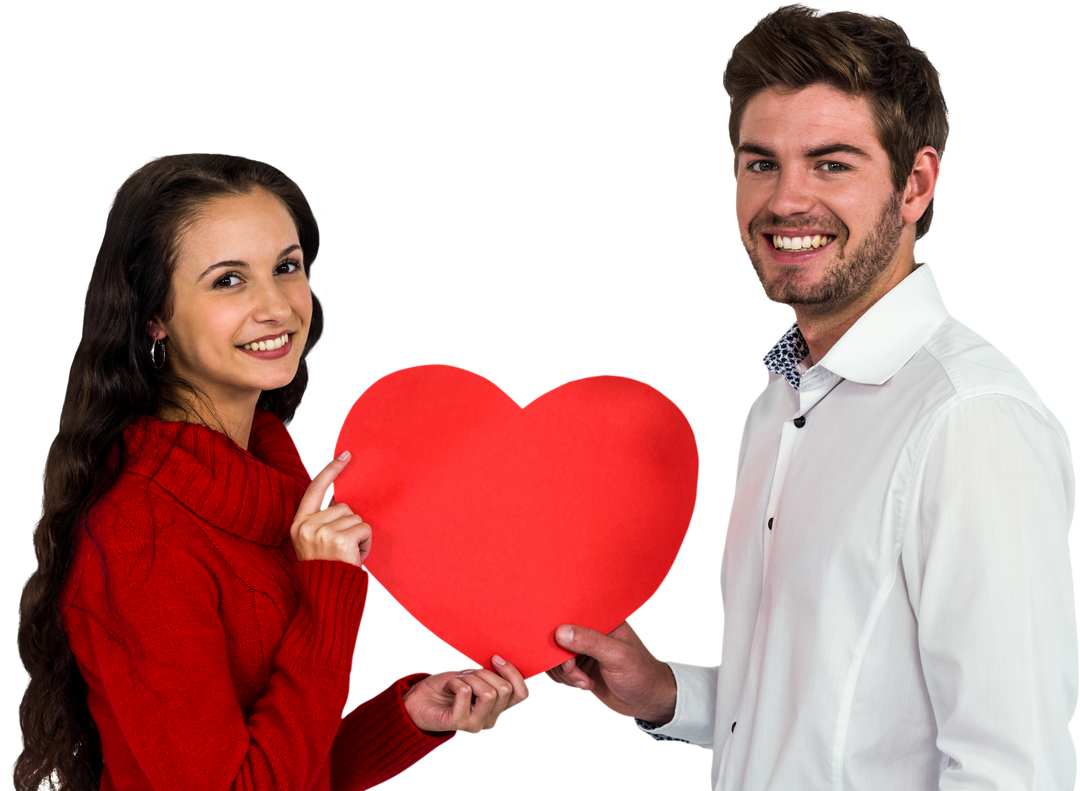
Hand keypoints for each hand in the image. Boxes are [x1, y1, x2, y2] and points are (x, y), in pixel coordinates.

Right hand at [290, 451, 371, 567]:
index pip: (315, 489)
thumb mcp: (313, 543)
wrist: (325, 599)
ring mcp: (322, 533)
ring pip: (356, 518)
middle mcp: (307, 526)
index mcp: (299, 524)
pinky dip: (365, 543)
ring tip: (346, 555)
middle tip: (341, 549)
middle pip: (344, 507)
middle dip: (349, 526)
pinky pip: (364, 529)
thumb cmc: (325, 571)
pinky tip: (354, 557)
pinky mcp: (339, 540)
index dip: (331, 470)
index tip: (346, 455)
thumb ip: (322, 521)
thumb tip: (339, 500)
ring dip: (358, 536)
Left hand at [403, 656, 530, 736]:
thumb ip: (493, 676)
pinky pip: (465, 692)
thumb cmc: (447, 686)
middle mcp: (490, 720)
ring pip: (488, 693)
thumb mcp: (475, 676)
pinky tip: (449, 687)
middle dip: (484, 673)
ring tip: (458, 682)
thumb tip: (503, 661)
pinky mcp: (459, 723)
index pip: (523, 694)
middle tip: (467, 675)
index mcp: (498, 708)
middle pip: (504, 690)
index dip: (514, 673)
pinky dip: (455, 682)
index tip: (495, 659)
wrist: (418, 699)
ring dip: (470, 679)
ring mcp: (476, 725)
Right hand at [543, 620, 676, 724]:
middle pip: (558, 637)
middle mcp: (590, 632)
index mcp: (602, 619)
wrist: (648, 702)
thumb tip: (560, 632)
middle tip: (572, 671)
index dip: (559, 628)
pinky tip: (584, 686)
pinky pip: (558, 670)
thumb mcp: (617, 656)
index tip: (558, 646)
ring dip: (564, 673)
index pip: (572, 614)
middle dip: (561, 658)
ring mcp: (583, 650)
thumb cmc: (641, 673)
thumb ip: (590, 642)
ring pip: (555, 656)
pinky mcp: (579, 668)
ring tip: (584, 682)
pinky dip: (564, 680)